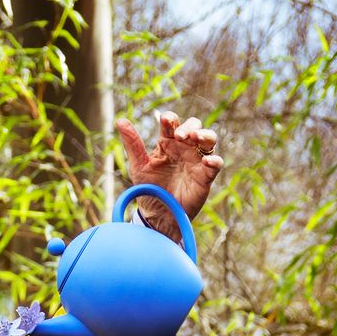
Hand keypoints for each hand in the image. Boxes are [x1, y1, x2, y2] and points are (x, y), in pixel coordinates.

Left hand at [115, 111, 222, 230]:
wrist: (157, 216)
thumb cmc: (149, 189)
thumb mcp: (138, 166)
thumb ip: (132, 144)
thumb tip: (120, 121)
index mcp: (168, 142)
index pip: (172, 123)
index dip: (170, 119)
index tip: (165, 121)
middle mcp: (184, 148)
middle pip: (194, 126)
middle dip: (189, 126)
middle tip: (179, 136)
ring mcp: (196, 160)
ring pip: (209, 140)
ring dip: (205, 135)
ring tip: (195, 138)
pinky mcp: (205, 176)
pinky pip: (216, 164)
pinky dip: (214, 161)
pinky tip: (207, 161)